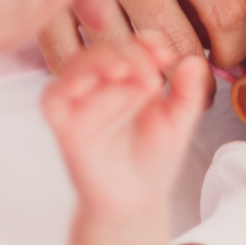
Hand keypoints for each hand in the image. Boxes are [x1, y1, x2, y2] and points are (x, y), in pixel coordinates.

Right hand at [36, 0, 245, 75]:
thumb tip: (214, 19)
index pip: (227, 12)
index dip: (236, 46)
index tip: (231, 53)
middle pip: (181, 47)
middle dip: (193, 72)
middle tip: (192, 74)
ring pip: (127, 58)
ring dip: (142, 73)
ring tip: (148, 71)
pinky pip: (68, 55)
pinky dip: (89, 67)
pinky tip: (99, 59)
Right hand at [42, 32, 208, 224]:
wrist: (136, 203)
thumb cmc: (156, 158)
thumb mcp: (179, 123)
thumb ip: (188, 93)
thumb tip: (194, 60)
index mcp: (133, 75)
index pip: (136, 43)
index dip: (149, 42)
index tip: (167, 55)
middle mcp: (105, 83)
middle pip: (106, 48)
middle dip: (129, 52)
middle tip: (151, 73)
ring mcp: (82, 102)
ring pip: (77, 65)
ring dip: (98, 61)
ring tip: (123, 71)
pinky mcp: (64, 126)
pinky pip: (52, 98)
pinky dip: (64, 86)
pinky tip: (84, 86)